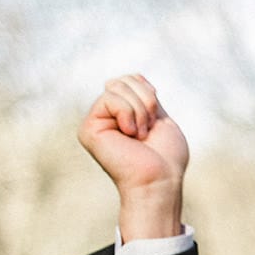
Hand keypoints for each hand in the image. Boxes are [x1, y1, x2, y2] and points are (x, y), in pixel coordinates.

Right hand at [77, 73, 190, 241]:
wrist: (160, 180)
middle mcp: (106, 116)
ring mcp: (96, 121)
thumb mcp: (160, 118)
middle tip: (148, 130)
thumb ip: (145, 97)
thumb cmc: (166, 158)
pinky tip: (130, 135)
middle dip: (146, 100)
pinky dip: (129, 114)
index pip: (132, 79)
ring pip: (117, 86)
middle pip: (124, 79)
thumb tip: (135, 75)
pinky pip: (110, 98)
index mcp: (123, 113)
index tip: (155, 118)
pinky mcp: (89, 128)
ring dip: (140, 110)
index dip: (149, 93)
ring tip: (140, 135)